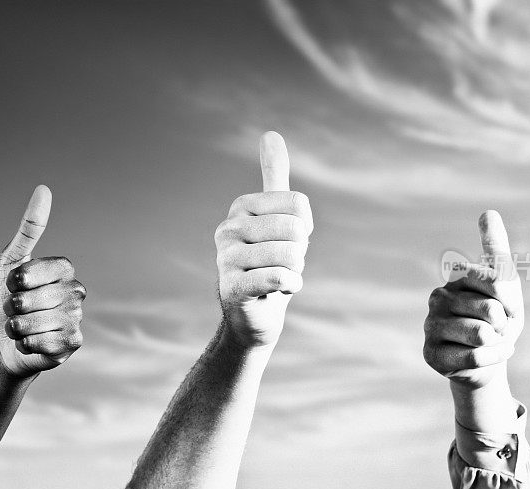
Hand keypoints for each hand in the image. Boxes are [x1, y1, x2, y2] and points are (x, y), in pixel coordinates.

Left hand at [0, 185, 85, 377]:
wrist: (3, 343)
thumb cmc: (5, 300)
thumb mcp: (9, 262)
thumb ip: (28, 229)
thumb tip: (44, 189)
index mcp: (64, 270)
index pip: (49, 267)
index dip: (25, 278)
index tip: (13, 284)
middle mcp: (76, 291)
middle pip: (41, 297)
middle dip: (15, 306)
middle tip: (15, 309)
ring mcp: (77, 317)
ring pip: (41, 321)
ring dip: (18, 326)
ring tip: (20, 327)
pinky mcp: (74, 342)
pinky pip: (46, 341)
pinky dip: (28, 343)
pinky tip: (30, 343)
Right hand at [215, 132, 313, 349]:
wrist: (256, 314)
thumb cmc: (270, 261)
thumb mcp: (275, 216)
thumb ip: (274, 178)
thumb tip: (270, 133)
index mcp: (241, 207)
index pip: (298, 205)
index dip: (304, 227)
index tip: (289, 240)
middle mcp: (228, 228)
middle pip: (295, 230)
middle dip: (299, 252)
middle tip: (281, 263)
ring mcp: (225, 259)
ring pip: (289, 255)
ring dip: (295, 271)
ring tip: (277, 277)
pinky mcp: (230, 288)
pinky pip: (278, 278)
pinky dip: (289, 286)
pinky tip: (278, 291)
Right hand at [423, 210, 523, 388]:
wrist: (490, 356)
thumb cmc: (500, 317)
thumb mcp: (507, 285)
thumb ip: (498, 250)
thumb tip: (488, 211)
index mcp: (456, 276)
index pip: (497, 280)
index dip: (512, 300)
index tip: (507, 306)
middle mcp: (437, 297)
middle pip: (491, 311)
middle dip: (504, 325)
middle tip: (496, 329)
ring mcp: (430, 326)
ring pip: (481, 335)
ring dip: (498, 344)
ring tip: (489, 343)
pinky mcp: (431, 354)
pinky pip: (475, 358)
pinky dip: (491, 360)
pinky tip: (485, 357)